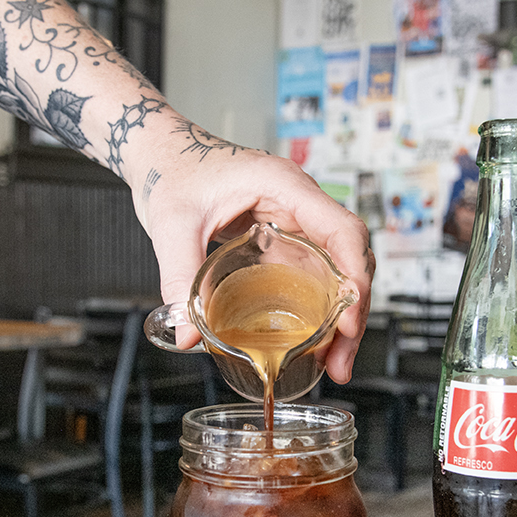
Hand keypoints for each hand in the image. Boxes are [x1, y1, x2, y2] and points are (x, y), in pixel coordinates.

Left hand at [135, 140, 372, 384]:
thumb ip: (179, 277)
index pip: (340, 229)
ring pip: (339, 269)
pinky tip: (315, 341)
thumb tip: (189, 335)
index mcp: (283, 185)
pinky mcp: (283, 239)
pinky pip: (315, 274)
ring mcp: (295, 221)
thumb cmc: (172, 169)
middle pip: (350, 256)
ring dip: (343, 315)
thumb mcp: (172, 225)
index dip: (354, 274)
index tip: (348, 318)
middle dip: (354, 310)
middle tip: (342, 359)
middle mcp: (299, 202)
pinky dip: (321, 308)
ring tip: (335, 362)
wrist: (162, 154)